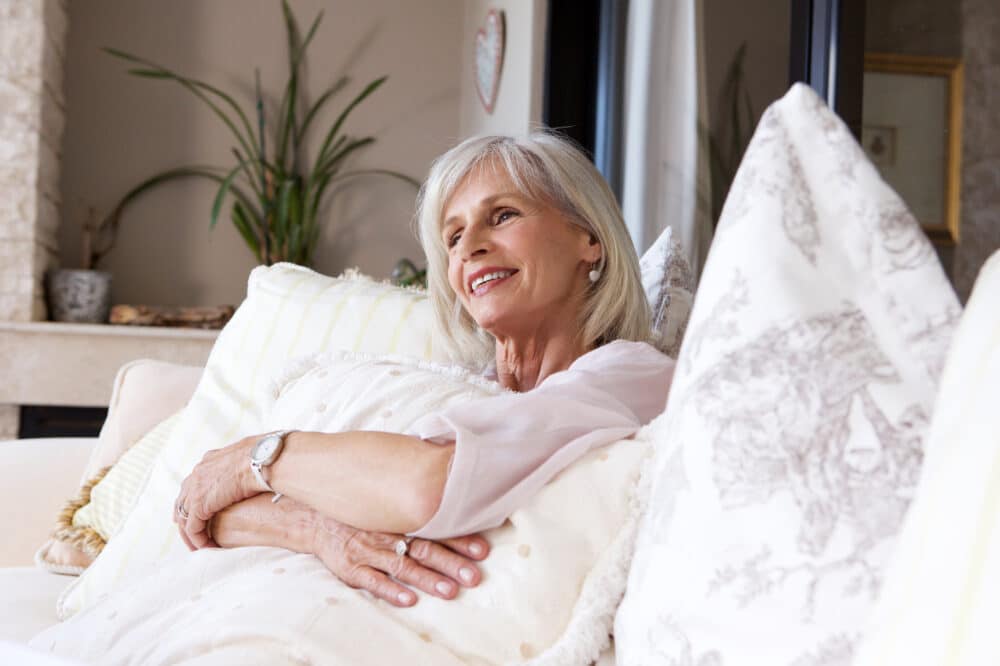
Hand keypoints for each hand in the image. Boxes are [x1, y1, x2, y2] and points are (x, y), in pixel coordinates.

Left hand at [174, 434, 260, 549]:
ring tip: (200, 547)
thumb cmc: (265, 457)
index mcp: (209, 460)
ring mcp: (195, 489)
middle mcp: (198, 473)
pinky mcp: (199, 505)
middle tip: (191, 533)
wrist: (262, 460)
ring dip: (191, 534)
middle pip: (183, 499)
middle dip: (185, 517)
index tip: (198, 512)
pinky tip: (207, 547)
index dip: (194, 498)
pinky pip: (193, 528)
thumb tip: (258, 469)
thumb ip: (243, 465)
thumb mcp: (250, 457)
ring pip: (184, 517)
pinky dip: (198, 540)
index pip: (194, 482)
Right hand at [311, 515, 489, 606]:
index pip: (435, 528)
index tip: (482, 549)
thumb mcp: (384, 499)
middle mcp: (387, 534)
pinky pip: (372, 581)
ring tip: (450, 590)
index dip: (459, 538)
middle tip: (474, 575)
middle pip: (424, 549)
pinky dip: (390, 590)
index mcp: (399, 516)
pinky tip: (408, 599)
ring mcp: (369, 551)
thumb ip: (412, 501)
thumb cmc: (357, 508)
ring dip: (427, 579)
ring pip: (402, 566)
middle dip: (451, 563)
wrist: (314, 516)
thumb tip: (446, 487)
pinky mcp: (351, 568)